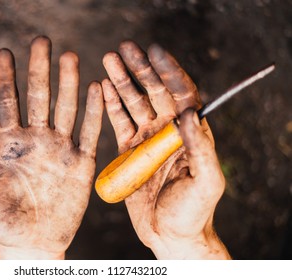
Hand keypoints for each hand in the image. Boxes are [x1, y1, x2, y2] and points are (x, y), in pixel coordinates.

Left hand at [0, 36, 102, 258]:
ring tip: (71, 57)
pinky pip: (89, 133)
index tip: (4, 52)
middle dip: (41, 69)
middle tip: (42, 41)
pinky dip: (94, 112)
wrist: (33, 243)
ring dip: (69, 84)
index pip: (6, 102)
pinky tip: (97, 89)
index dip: (5, 78)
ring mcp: (60, 149)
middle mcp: (36, 140)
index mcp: (9, 143)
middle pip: (39, 97)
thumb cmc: (1, 222)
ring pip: (66, 109)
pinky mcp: (81, 163)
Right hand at [102, 41, 229, 258]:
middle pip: (154, 92)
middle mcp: (168, 132)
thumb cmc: (192, 212)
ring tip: (109, 60)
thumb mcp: (206, 182)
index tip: (155, 52)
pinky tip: (103, 87)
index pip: (181, 94)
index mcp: (189, 135)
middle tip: (124, 48)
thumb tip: (189, 114)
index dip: (169, 71)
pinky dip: (111, 104)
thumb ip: (201, 148)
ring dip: (122, 81)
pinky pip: (119, 122)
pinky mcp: (130, 150)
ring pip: (134, 103)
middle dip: (140, 69)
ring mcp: (147, 139)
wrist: (169, 234)